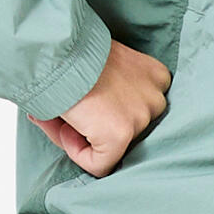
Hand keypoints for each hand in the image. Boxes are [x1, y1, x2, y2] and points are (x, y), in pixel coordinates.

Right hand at [32, 43, 170, 177]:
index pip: (138, 110)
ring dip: (88, 138)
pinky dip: (79, 154)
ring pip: (115, 148)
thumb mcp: (101, 68)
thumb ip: (104, 98)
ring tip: (68, 117)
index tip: (85, 106)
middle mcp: (156, 97)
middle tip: (74, 114)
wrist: (58, 48)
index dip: (107, 113)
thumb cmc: (71, 53)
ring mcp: (141, 117)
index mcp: (155, 76)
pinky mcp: (122, 134)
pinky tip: (65, 130)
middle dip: (100, 127)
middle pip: (128, 130)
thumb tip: (84, 126)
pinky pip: (101, 165)